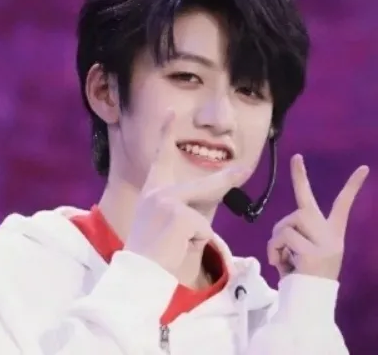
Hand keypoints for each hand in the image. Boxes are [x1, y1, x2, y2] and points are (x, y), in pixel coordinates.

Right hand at [124, 110, 249, 275]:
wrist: (141, 274)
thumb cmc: (158, 250)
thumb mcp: (175, 222)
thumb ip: (194, 204)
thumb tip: (222, 186)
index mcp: (154, 190)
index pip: (161, 158)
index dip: (166, 134)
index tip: (171, 113)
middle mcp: (157, 191)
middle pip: (205, 186)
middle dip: (228, 180)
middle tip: (244, 168)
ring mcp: (166, 200)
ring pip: (203, 211)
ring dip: (199, 232)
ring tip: (178, 243)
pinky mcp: (176, 214)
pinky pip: (202, 228)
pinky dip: (197, 241)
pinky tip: (176, 248)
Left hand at [267, 154, 368, 280]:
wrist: (307, 301)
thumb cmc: (301, 273)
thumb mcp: (300, 250)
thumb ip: (293, 233)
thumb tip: (280, 232)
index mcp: (330, 232)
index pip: (343, 205)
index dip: (353, 187)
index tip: (363, 168)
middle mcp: (330, 234)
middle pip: (306, 203)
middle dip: (300, 177)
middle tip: (297, 158)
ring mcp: (324, 243)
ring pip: (287, 223)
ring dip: (276, 240)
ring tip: (282, 257)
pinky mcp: (314, 253)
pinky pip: (283, 238)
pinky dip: (274, 250)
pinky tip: (282, 264)